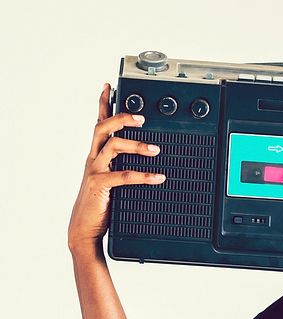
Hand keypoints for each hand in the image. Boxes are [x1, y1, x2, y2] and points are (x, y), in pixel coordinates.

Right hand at [67, 83, 165, 252]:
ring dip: (136, 145)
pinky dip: (143, 175)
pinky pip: (122, 176)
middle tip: (142, 118)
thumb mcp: (113, 180)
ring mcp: (95, 171)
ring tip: (155, 149)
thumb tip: (148, 156)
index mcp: (97, 155)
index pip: (99, 124)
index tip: (109, 87)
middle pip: (102, 128)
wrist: (85, 229)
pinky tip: (159, 177)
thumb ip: (124, 166)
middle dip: (121, 118)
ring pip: (112, 147)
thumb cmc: (101, 204)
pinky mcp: (100, 186)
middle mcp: (94, 159)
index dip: (103, 104)